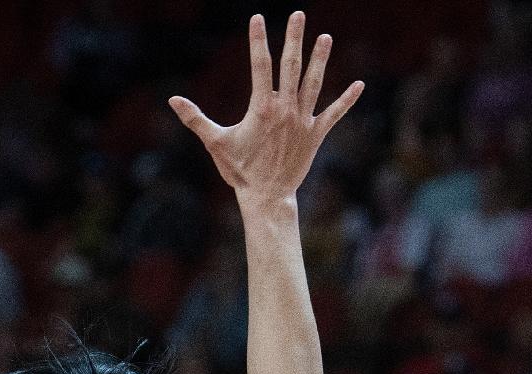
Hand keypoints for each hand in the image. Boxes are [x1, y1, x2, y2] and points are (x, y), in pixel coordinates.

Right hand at [170, 13, 361, 205]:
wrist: (266, 196)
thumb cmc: (239, 170)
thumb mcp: (215, 142)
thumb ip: (195, 118)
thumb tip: (172, 99)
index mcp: (262, 108)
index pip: (260, 66)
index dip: (258, 40)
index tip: (257, 18)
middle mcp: (285, 109)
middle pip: (291, 66)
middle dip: (294, 39)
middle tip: (298, 15)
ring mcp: (303, 120)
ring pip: (314, 83)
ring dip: (320, 59)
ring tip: (325, 37)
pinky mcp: (315, 134)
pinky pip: (334, 113)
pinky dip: (346, 100)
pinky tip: (359, 84)